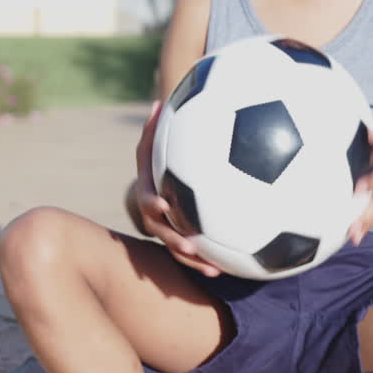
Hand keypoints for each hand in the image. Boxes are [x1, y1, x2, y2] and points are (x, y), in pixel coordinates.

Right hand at [131, 100, 221, 275]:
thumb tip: (158, 102)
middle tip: (190, 245)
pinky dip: (204, 261)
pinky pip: (191, 253)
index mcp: (149, 189)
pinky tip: (227, 269)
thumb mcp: (156, 141)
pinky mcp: (181, 238)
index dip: (151, 203)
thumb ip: (156, 127)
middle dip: (174, 240)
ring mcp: (166, 228)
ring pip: (175, 248)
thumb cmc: (164, 153)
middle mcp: (154, 213)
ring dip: (191, 260)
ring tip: (214, 270)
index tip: (165, 205)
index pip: (146, 197)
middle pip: (160, 231)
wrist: (159, 178)